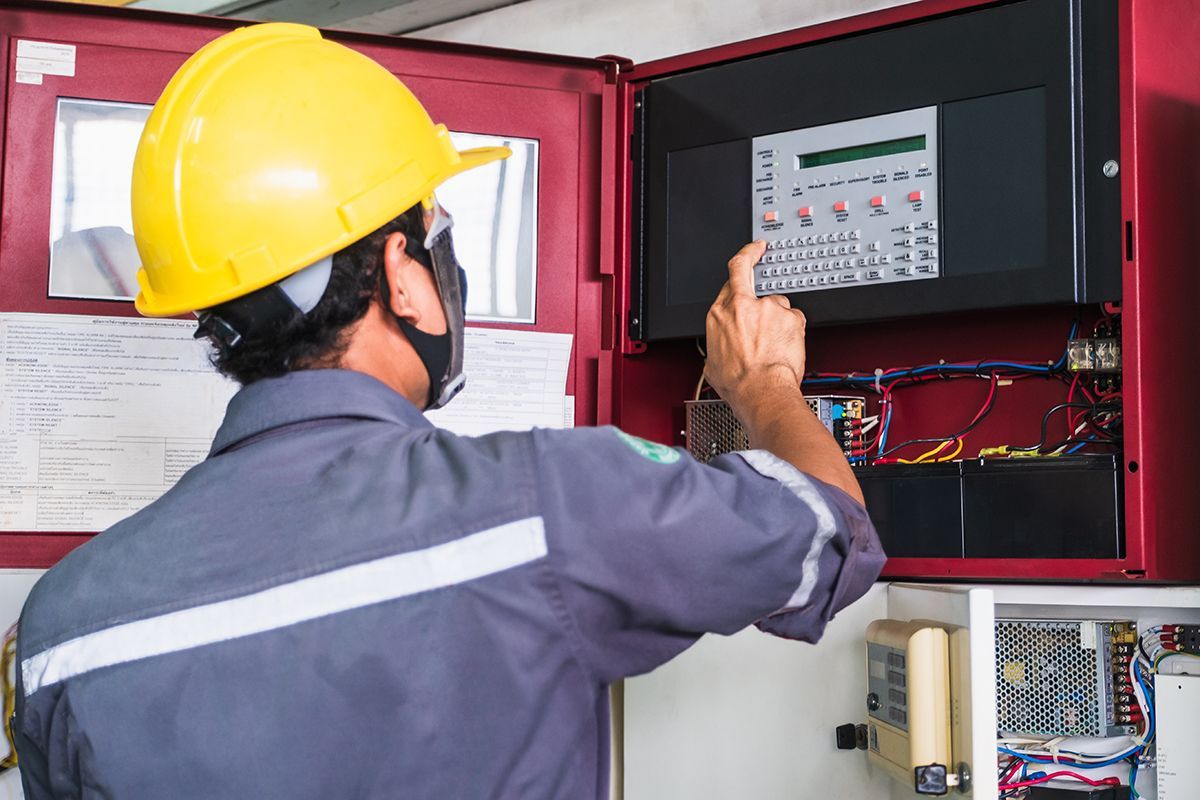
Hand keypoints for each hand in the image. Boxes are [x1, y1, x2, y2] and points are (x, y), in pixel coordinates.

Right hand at [704, 241, 807, 409]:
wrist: (761, 391)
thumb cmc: (738, 383)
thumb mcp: (713, 362)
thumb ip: (720, 342)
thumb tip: (722, 347)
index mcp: (718, 315)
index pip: (728, 278)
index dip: (740, 265)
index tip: (748, 255)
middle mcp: (741, 306)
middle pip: (747, 271)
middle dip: (753, 255)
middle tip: (760, 249)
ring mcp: (767, 309)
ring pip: (777, 303)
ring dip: (778, 318)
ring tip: (775, 343)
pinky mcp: (789, 316)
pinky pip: (795, 318)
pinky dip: (793, 330)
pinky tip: (787, 346)